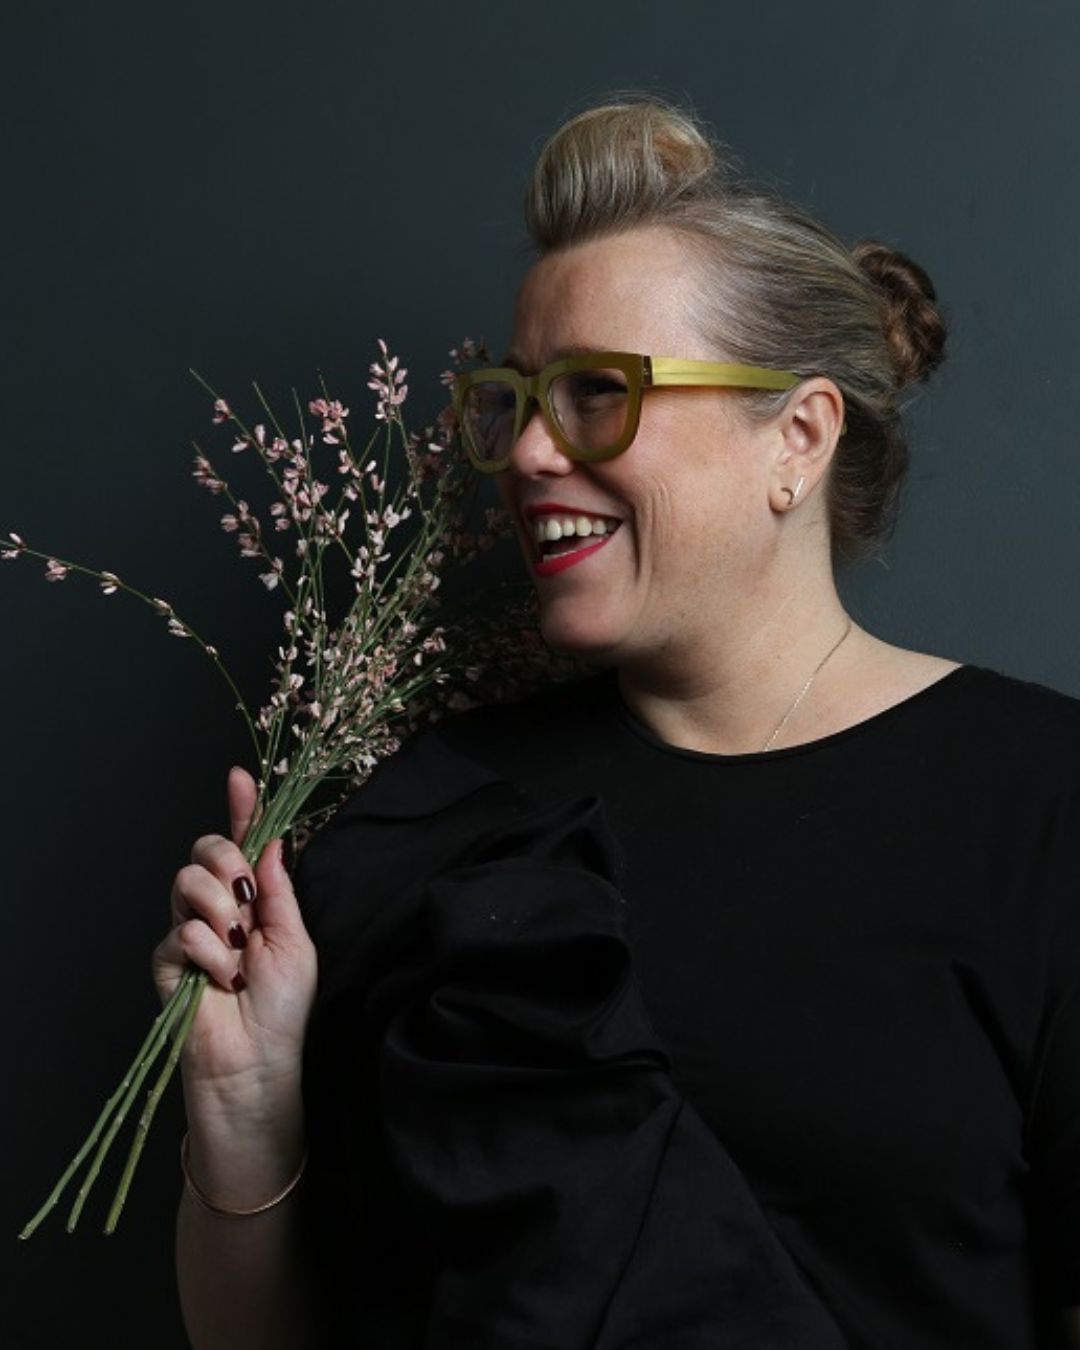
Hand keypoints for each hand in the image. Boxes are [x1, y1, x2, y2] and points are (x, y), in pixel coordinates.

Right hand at [152, 767, 317, 1125]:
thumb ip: (278, 888)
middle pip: (207, 848)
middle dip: (227, 863)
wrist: (258, 1061)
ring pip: (188, 882)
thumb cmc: (285, 1008)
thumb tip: (271, 839)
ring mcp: (190, 931)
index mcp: (256, 898)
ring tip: (238, 953)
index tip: (240, 777)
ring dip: (221, 914)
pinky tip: (221, 980)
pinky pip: (182, 931)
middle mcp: (221, 907)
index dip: (242, 808)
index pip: (245, 843)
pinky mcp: (166, 960)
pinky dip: (210, 955)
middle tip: (246, 902)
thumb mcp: (295, 939)